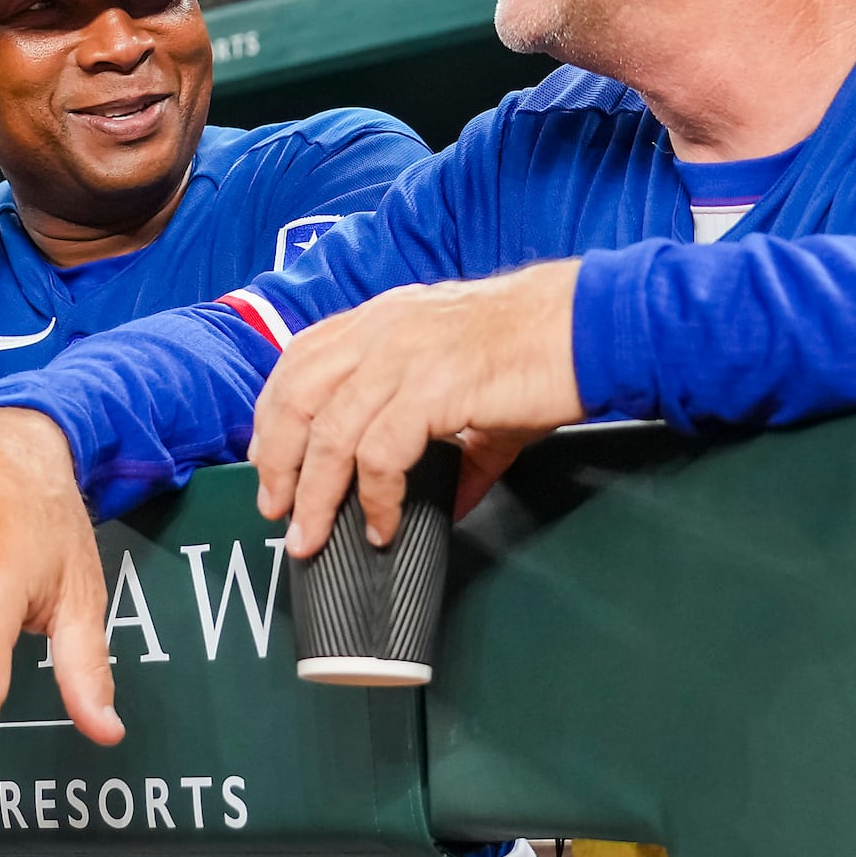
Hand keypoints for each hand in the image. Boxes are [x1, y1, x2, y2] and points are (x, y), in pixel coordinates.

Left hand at [249, 259, 585, 556]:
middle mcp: (382, 331)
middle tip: (277, 510)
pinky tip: (382, 526)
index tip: (268, 462)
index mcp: (382, 320)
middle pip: (296, 397)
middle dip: (275, 461)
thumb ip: (451, 441)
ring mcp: (404, 357)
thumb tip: (449, 498)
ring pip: (328, 432)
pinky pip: (381, 455)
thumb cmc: (536, 350)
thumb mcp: (470, 385)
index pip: (299, 360)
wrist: (587, 326)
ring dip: (313, 495)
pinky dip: (374, 499)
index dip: (272, 415)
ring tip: (311, 536)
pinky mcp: (434, 390)